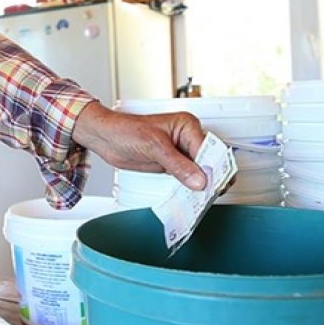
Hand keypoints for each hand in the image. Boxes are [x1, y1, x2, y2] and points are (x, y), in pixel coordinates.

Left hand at [72, 101, 207, 189]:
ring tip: (206, 198)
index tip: (217, 183)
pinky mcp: (172, 165)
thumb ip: (178, 164)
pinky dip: (192, 187)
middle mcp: (186, 138)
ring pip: (200, 170)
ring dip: (203, 184)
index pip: (208, 149)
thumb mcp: (154, 146)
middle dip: (212, 176)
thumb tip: (199, 179)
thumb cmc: (126, 130)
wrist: (106, 138)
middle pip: (208, 160)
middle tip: (214, 193)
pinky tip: (194, 196)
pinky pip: (187, 177)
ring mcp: (180, 152)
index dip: (214, 167)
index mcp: (187, 125)